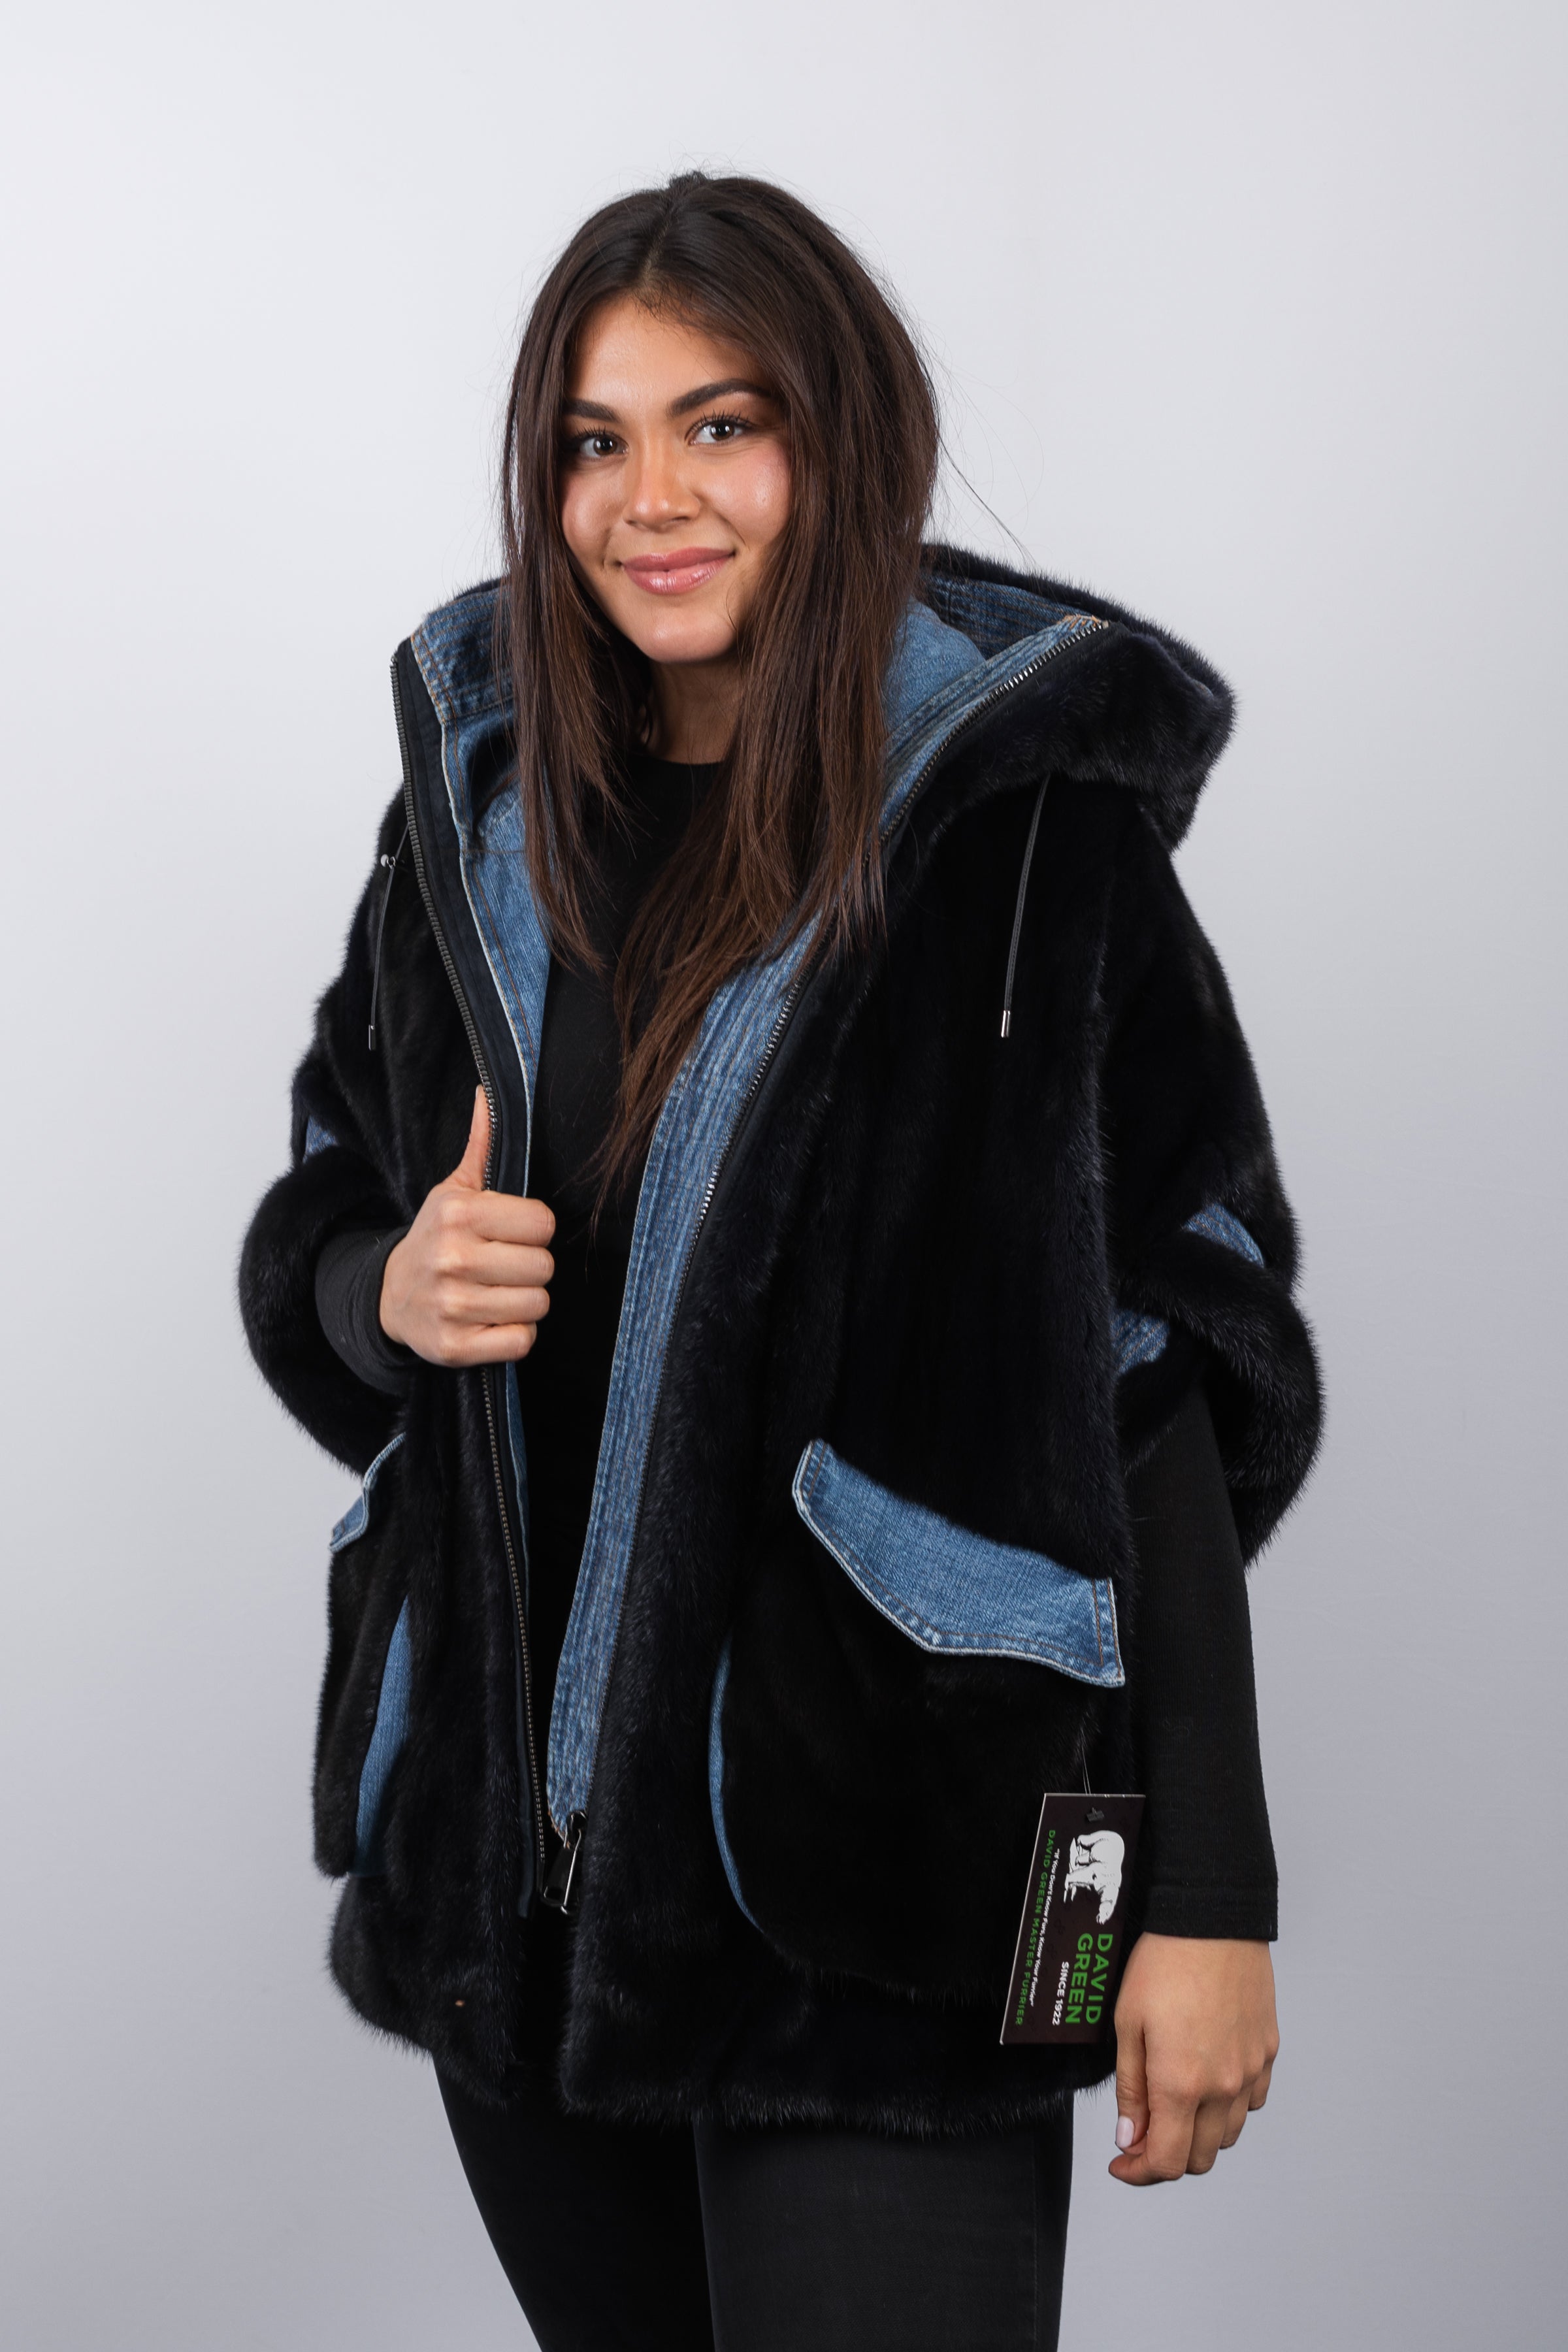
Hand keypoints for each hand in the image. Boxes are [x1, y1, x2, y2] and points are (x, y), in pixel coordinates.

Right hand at [380, 1089, 554, 1365]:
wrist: (390, 1297)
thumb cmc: (436, 1239)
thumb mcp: (452, 1192)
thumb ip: (481, 1147)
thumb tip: (488, 1093)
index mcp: (459, 1214)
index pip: (543, 1224)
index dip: (534, 1231)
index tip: (512, 1234)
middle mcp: (453, 1258)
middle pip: (544, 1267)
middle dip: (531, 1268)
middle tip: (504, 1266)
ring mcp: (453, 1306)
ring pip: (537, 1305)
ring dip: (524, 1302)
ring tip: (497, 1291)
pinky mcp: (455, 1347)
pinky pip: (521, 1342)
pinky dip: (513, 1334)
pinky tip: (490, 1319)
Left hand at [1109, 1933, 1277, 2184]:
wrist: (1212, 1918)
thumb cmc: (1165, 1961)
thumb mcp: (1127, 2023)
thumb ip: (1131, 2089)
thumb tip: (1130, 2137)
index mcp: (1182, 2082)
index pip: (1167, 2162)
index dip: (1140, 2172)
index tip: (1123, 2163)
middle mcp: (1223, 2086)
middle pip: (1199, 2158)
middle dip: (1167, 2155)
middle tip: (1142, 2131)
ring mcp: (1251, 2071)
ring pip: (1228, 2136)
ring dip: (1199, 2134)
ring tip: (1173, 2103)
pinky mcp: (1268, 2053)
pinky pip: (1251, 2102)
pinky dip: (1228, 2107)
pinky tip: (1207, 2081)